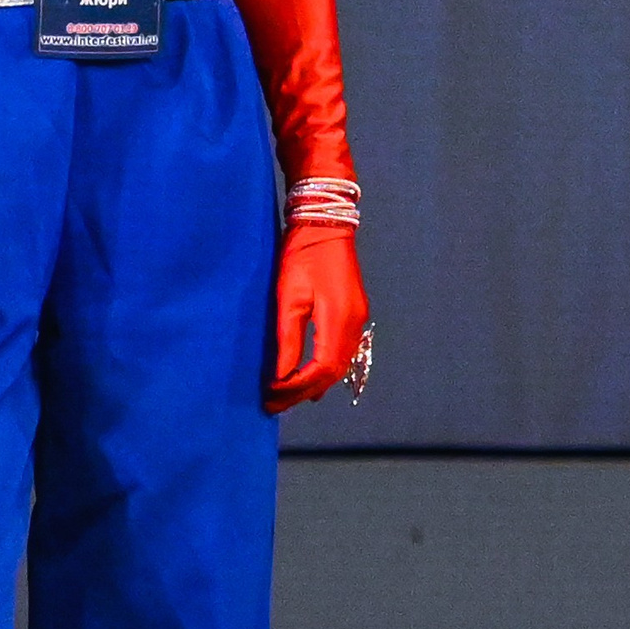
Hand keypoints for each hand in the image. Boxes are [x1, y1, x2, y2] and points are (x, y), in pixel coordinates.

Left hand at [266, 221, 370, 413]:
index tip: (272, 397)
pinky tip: (307, 377)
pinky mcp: (354, 314)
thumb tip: (280, 375)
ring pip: (339, 366)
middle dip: (303, 391)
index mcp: (339, 319)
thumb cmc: (302, 254)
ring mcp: (358, 319)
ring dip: (314, 383)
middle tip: (274, 405)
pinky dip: (324, 370)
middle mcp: (354, 324)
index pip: (321, 370)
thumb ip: (287, 338)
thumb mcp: (288, 296)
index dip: (296, 387)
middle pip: (333, 373)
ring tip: (286, 397)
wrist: (325, 223)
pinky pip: (342, 353)